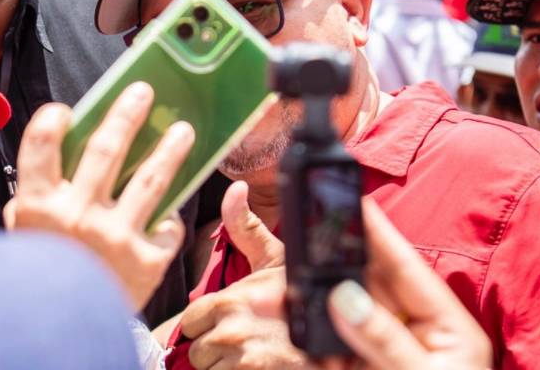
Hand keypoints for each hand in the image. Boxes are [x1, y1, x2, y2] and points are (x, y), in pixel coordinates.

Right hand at [4, 82, 194, 310]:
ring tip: (182, 130)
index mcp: (38, 207)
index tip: (66, 110)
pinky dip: (168, 218)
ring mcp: (113, 237)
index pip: (41, 145)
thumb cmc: (44, 277)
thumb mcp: (26, 235)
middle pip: (104, 150)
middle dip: (126, 115)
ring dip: (168, 150)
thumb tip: (65, 152)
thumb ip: (37, 198)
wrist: (65, 332)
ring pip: (149, 179)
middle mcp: (75, 216)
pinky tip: (172, 209)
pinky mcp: (145, 260)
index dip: (53, 120)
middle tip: (143, 92)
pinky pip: (165, 225)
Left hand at [182, 183, 304, 368]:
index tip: (226, 322)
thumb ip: (246, 227)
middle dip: (214, 347)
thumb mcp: (278, 260)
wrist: (349, 341)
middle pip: (197, 350)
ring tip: (254, 356)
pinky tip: (261, 366)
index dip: (206, 322)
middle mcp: (230, 334)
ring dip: (226, 366)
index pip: (190, 321)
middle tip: (242, 342)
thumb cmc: (307, 299)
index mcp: (230, 301)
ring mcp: (242, 364)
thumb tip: (236, 187)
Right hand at [312, 199, 491, 369]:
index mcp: (447, 327)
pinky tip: (307, 346)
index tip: (351, 197)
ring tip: (283, 306)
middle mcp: (416, 332)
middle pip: (364, 286)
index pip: (406, 267)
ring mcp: (388, 351)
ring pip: (341, 314)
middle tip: (297, 256)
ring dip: (312, 309)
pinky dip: (314, 343)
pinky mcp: (363, 368)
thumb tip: (344, 297)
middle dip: (327, 272)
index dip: (378, 230)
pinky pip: (331, 345)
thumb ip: (387, 341)